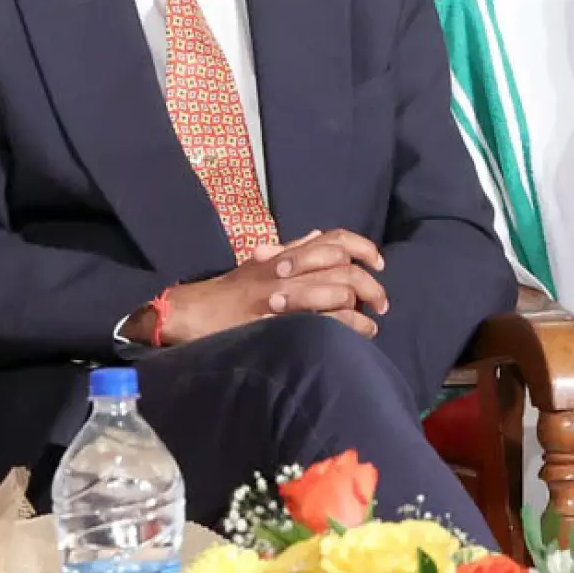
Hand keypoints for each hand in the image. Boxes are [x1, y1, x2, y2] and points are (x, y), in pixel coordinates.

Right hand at [136, 229, 389, 346]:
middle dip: (371, 285)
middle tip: (381, 302)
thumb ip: (289, 251)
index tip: (378, 263)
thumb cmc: (225, 293)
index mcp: (284, 255)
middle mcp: (288, 269)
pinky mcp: (281, 320)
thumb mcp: (257, 265)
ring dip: (364, 310)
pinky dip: (349, 327)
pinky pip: (326, 320)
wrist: (192, 313)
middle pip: (344, 266)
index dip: (362, 247)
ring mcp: (285, 295)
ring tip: (372, 324)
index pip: (333, 239)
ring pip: (339, 291)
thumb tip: (318, 235)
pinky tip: (357, 337)